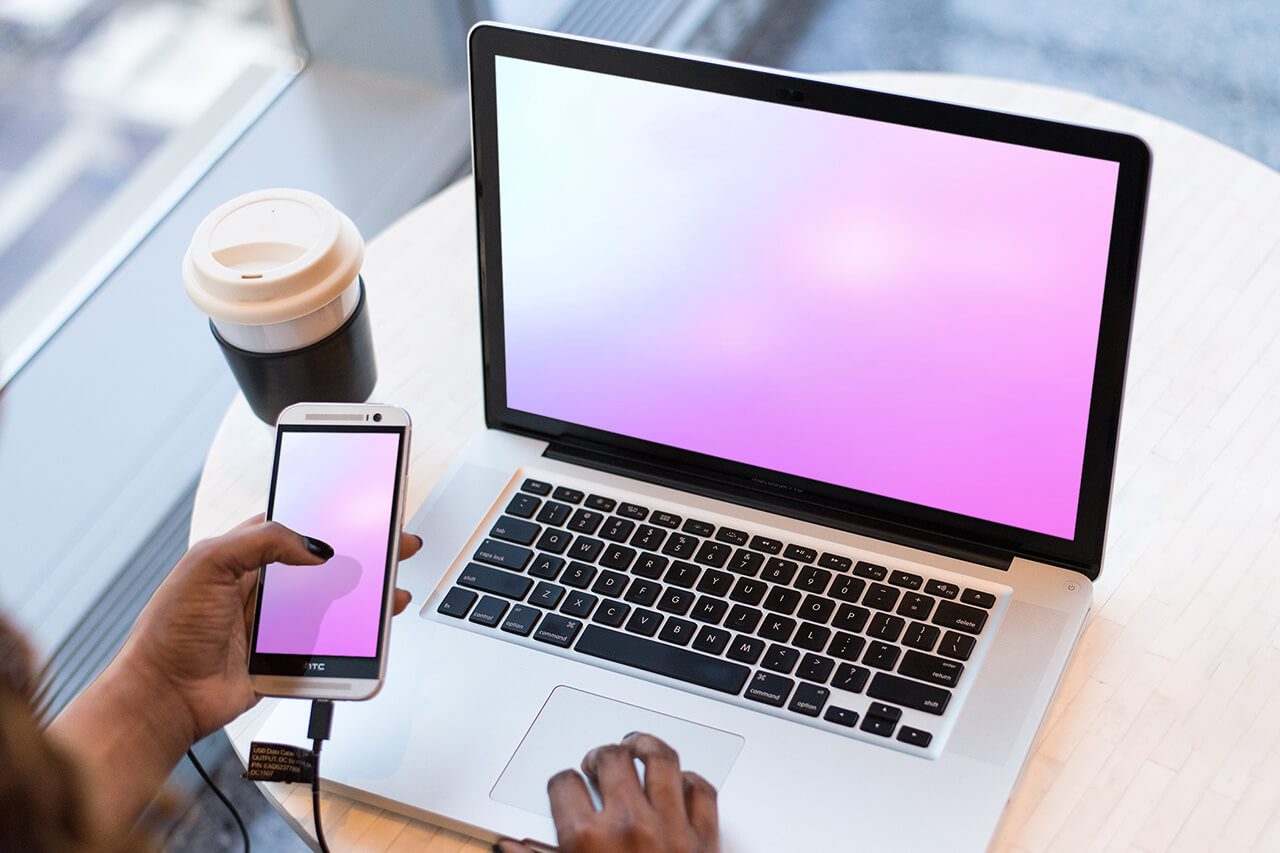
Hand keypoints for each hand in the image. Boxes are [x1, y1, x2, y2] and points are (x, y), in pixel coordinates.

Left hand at [121, 515, 420, 740]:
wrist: (163, 697)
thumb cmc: (168, 632)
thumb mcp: (208, 564)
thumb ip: (261, 542)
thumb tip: (312, 546)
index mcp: (242, 556)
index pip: (295, 527)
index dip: (330, 518)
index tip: (363, 513)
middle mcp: (262, 587)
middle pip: (324, 565)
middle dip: (362, 556)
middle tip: (394, 547)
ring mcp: (276, 624)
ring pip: (333, 604)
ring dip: (364, 600)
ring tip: (390, 593)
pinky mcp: (286, 657)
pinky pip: (328, 645)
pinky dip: (353, 640)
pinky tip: (370, 632)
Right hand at [497, 733, 719, 852]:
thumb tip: (510, 848)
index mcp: (588, 840)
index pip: (564, 784)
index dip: (561, 782)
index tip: (565, 787)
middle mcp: (630, 825)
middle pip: (611, 759)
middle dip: (598, 756)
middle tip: (596, 762)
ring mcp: (671, 827)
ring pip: (661, 760)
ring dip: (645, 746)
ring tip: (636, 746)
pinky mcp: (705, 837)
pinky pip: (702, 790)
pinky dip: (690, 780)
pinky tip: (678, 781)